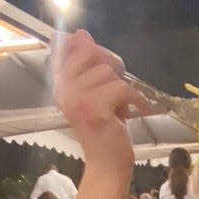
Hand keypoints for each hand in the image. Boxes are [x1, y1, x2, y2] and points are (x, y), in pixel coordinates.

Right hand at [52, 31, 150, 171]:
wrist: (107, 165)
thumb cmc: (104, 129)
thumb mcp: (95, 92)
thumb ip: (88, 64)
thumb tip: (81, 33)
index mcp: (61, 84)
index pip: (70, 45)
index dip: (92, 49)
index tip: (104, 66)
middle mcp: (63, 90)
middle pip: (92, 53)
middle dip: (113, 66)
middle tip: (117, 89)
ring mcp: (76, 100)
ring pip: (108, 72)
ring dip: (123, 89)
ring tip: (120, 107)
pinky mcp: (94, 110)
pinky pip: (121, 88)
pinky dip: (135, 100)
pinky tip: (137, 111)